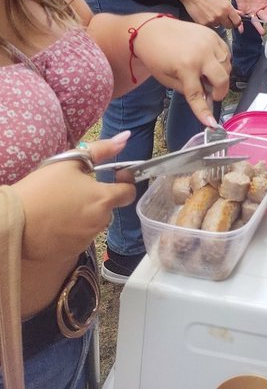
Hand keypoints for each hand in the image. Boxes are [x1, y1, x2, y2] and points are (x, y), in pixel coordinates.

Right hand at [17, 133, 135, 266]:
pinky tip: (55, 222)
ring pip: (94, 224)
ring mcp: (85, 240)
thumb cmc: (42, 189)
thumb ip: (101, 150)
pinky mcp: (71, 253)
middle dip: (99, 198)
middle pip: (109, 208)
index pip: (129, 192)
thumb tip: (126, 137)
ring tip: (62, 205)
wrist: (13, 223)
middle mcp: (99, 222)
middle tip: (77, 189)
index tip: (115, 175)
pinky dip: (73, 230)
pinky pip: (79, 238)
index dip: (125, 182)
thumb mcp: (70, 162)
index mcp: (103, 199)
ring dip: (86, 215)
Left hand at [131, 18, 231, 125]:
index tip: (212, 124)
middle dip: (220, 92)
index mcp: (186, 67)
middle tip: (212, 95)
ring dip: (221, 76)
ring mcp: (209, 42)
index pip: (198, 95)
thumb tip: (205, 100)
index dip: (205, 112)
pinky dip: (222, 62)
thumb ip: (187, 90)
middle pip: (222, 79)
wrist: (153, 30)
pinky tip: (211, 65)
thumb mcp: (166, 79)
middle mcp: (202, 54)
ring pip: (227, 65)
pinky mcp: (213, 34)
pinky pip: (226, 52)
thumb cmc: (156, 57)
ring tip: (207, 77)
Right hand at [182, 0, 242, 29]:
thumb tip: (239, 14)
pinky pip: (210, 27)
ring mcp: (212, 21)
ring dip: (216, 22)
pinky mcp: (204, 24)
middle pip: (229, 26)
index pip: (237, 21)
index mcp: (227, 8)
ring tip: (210, 14)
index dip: (236, 22)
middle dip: (227, 23)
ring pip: (218, 26)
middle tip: (222, 18)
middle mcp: (221, 15)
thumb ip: (231, 8)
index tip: (234, 22)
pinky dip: (208, 23)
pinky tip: (205, 16)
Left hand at [230, 0, 266, 32]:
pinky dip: (241, 23)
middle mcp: (256, 8)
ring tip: (259, 32)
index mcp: (263, 4)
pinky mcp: (241, 7)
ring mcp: (248, 8)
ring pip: (252, 20)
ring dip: (255, 26)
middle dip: (262, 26)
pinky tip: (241, 29)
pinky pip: (241, 16)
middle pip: (260, 19)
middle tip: (264, 32)